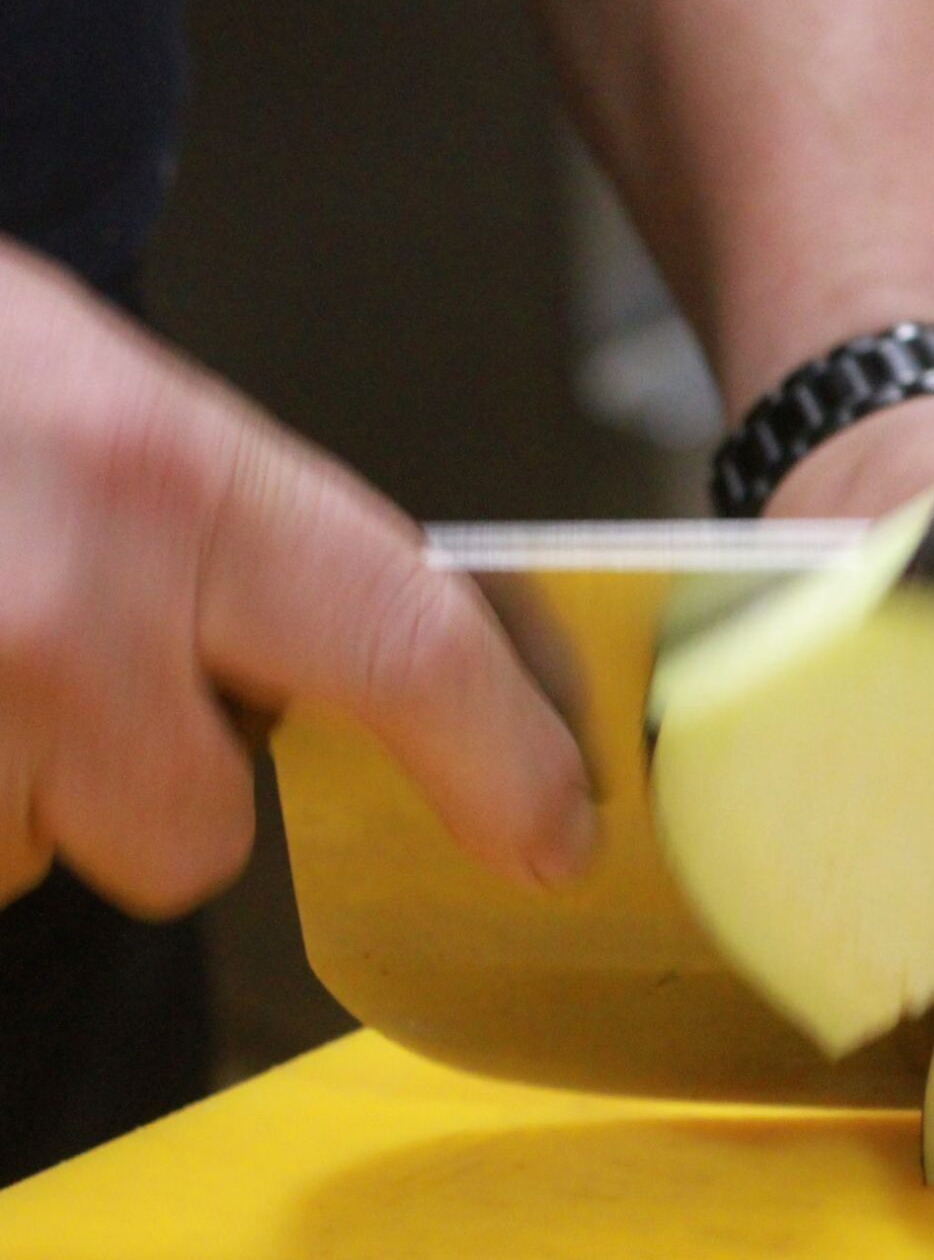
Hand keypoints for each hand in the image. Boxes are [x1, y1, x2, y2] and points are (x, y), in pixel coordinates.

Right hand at [0, 240, 595, 914]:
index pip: (408, 645)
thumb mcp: (95, 401)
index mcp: (158, 476)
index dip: (503, 763)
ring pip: (22, 857)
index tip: (554, 834)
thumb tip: (356, 676)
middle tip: (53, 666)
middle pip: (188, 837)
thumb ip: (224, 541)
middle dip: (139, 787)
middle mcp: (55, 606)